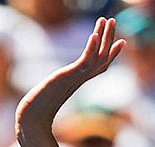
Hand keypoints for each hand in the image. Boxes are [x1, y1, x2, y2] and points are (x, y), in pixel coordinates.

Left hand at [15, 17, 123, 139]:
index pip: (101, 67)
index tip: (122, 42)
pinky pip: (85, 61)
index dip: (112, 55)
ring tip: (105, 19)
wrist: (32, 117)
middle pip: (103, 58)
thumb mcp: (49, 93)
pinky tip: (94, 35)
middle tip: (113, 20)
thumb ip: (54, 89)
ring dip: (103, 37)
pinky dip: (91, 48)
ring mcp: (76, 79)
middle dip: (109, 39)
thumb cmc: (38, 110)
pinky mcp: (68, 77)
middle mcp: (81, 80)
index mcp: (78, 82)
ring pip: (97, 57)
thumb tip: (50, 91)